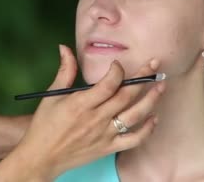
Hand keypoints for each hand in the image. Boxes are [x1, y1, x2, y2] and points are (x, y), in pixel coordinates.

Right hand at [0, 44, 164, 180]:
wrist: (42, 156)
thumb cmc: (45, 124)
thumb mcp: (52, 95)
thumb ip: (64, 70)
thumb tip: (64, 47)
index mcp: (81, 104)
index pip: (108, 84)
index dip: (118, 71)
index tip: (118, 64)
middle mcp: (96, 119)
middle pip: (126, 96)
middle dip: (143, 78)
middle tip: (154, 65)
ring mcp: (104, 134)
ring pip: (135, 115)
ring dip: (151, 99)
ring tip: (161, 85)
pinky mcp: (108, 148)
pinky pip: (133, 139)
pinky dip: (147, 129)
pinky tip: (154, 117)